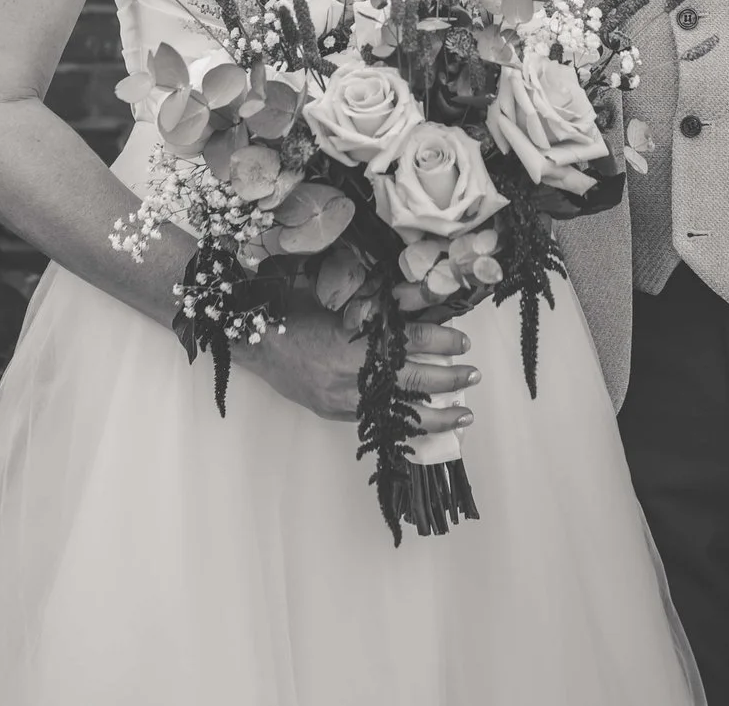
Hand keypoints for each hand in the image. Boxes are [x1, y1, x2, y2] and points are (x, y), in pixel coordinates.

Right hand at [241, 303, 478, 433]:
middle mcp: (350, 374)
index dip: (437, 340)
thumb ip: (374, 305)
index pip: (406, 341)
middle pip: (408, 380)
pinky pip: (377, 423)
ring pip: (397, 412)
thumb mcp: (336, 298)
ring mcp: (342, 398)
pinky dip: (404, 428)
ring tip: (463, 416)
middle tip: (473, 375)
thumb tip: (416, 299)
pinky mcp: (335, 411)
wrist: (256, 341)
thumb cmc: (293, 311)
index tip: (461, 340)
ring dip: (434, 415)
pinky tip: (426, 431)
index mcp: (352, 340)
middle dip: (446, 379)